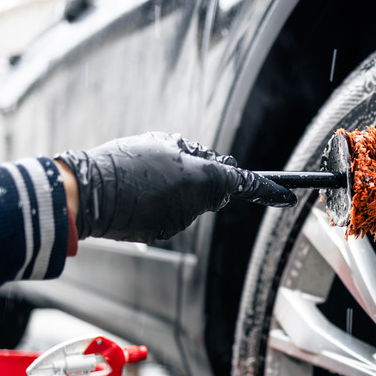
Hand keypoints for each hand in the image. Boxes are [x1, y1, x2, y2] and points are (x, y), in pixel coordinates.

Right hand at [55, 132, 295, 242]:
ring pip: (188, 201)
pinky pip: (169, 213)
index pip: (246, 184)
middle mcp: (199, 205)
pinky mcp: (162, 232)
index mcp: (206, 180)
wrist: (88, 194)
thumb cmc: (126, 162)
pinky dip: (159, 202)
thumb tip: (207, 161)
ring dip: (175, 188)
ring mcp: (180, 222)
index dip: (269, 190)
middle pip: (212, 189)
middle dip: (199, 177)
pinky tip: (137, 192)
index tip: (287, 196)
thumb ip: (193, 153)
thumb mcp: (163, 143)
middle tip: (169, 161)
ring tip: (143, 175)